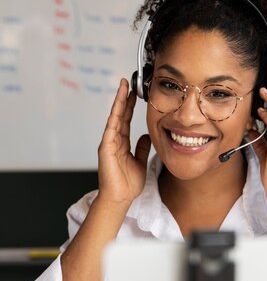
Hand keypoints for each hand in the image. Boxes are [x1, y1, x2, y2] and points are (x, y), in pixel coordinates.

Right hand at [97, 78, 150, 206]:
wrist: (120, 198)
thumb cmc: (128, 184)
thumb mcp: (140, 161)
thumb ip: (141, 147)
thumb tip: (145, 135)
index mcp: (122, 143)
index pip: (127, 120)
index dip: (130, 106)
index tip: (135, 92)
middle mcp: (114, 140)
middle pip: (121, 115)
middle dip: (124, 98)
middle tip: (129, 82)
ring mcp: (109, 143)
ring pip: (115, 118)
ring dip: (119, 102)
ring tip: (124, 88)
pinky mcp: (106, 149)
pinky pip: (111, 129)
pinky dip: (114, 117)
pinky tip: (118, 106)